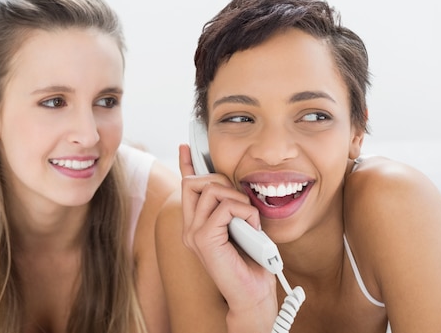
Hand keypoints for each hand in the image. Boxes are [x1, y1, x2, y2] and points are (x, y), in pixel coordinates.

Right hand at [179, 144, 276, 315]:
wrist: (253, 293)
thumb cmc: (252, 262)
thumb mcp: (242, 225)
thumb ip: (232, 206)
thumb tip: (234, 185)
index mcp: (196, 223)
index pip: (187, 186)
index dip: (187, 164)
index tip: (187, 147)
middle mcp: (190, 227)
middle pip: (197, 181)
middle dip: (223, 182)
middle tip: (242, 205)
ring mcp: (193, 233)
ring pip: (212, 190)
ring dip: (239, 201)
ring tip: (249, 222)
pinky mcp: (203, 239)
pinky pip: (225, 207)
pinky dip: (245, 213)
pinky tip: (250, 229)